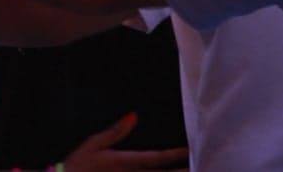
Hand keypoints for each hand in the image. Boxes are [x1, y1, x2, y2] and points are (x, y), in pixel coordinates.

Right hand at [64, 113, 188, 171]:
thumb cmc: (79, 164)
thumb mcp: (94, 144)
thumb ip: (116, 132)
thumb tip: (133, 116)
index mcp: (126, 162)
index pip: (157, 158)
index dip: (177, 155)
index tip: (192, 150)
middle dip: (183, 171)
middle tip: (203, 166)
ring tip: (193, 170)